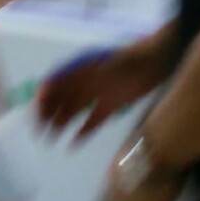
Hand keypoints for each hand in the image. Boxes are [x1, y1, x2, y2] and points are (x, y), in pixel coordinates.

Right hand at [37, 43, 162, 137]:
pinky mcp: (113, 104)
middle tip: (39, 133)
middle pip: (60, 100)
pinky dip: (85, 130)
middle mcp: (85, 82)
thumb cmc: (133, 58)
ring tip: (51, 140)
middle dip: (47, 115)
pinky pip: (94, 119)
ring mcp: (99, 93)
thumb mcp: (103, 63)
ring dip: (61, 124)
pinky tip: (75, 142)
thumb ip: (76, 75)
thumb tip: (48, 85)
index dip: (42, 98)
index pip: (53, 84)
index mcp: (79, 69)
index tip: (36, 115)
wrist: (163, 60)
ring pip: (73, 111)